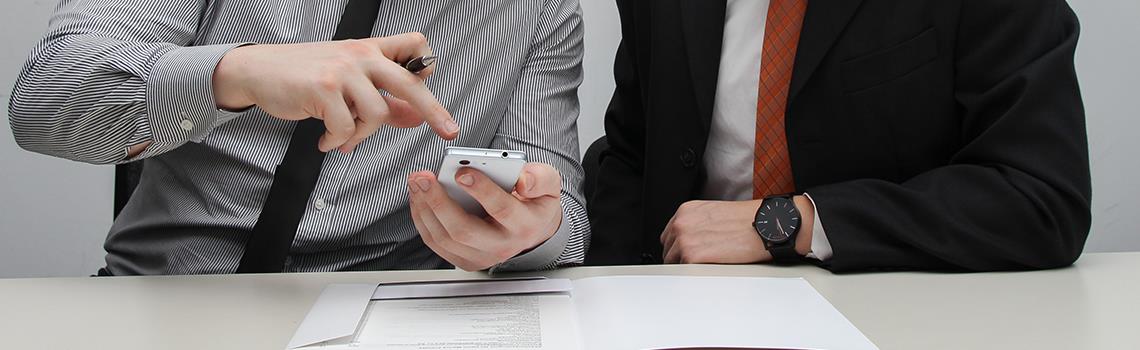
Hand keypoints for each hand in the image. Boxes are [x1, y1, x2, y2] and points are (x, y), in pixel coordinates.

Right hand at [212, 32, 457, 152]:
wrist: (259, 70)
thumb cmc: (305, 75)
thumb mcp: (348, 82)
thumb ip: (384, 100)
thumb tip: (416, 117)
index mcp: (370, 50)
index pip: (413, 45)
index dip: (425, 64)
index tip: (429, 82)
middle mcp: (360, 55)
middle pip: (409, 83)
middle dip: (433, 111)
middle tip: (448, 131)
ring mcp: (342, 70)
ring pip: (377, 114)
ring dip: (361, 135)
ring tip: (344, 137)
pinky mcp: (323, 88)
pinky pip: (347, 127)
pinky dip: (338, 140)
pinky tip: (327, 139)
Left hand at [407, 163, 563, 270]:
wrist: (532, 227)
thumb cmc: (534, 201)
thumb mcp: (549, 184)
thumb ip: (540, 178)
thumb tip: (523, 181)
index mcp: (525, 225)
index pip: (501, 209)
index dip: (481, 190)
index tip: (462, 172)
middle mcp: (503, 246)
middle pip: (464, 230)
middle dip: (439, 201)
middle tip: (424, 177)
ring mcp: (482, 257)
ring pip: (445, 238)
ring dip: (425, 208)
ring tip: (417, 181)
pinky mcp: (465, 260)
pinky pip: (436, 242)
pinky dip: (422, 218)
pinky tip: (418, 196)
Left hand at [661, 197, 814, 263]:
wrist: (766, 225)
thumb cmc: (749, 220)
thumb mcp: (715, 213)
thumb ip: (698, 224)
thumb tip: (692, 241)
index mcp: (686, 211)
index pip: (669, 235)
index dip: (677, 247)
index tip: (686, 254)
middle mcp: (682, 223)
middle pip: (668, 250)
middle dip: (680, 258)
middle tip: (698, 264)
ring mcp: (685, 240)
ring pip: (673, 263)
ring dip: (686, 268)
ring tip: (706, 268)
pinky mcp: (692, 256)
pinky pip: (683, 271)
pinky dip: (694, 274)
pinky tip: (709, 270)